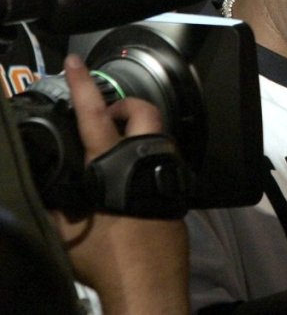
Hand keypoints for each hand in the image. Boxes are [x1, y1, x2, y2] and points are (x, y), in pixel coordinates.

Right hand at [50, 54, 187, 314]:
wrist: (150, 287)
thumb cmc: (106, 260)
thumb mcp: (65, 233)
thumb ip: (55, 202)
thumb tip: (43, 185)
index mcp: (113, 165)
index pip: (95, 115)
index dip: (83, 86)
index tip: (76, 62)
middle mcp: (147, 160)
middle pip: (143, 111)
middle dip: (124, 107)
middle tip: (104, 122)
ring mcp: (168, 173)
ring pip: (158, 136)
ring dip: (137, 136)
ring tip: (114, 154)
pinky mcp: (178, 189)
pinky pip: (163, 161)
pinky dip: (146, 160)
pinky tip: (129, 181)